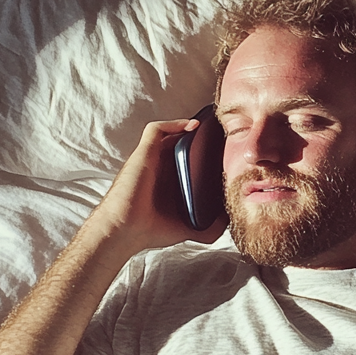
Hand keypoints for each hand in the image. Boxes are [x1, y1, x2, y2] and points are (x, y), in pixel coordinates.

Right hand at [89, 117, 226, 259]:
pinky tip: (194, 126)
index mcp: (171, 183)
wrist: (124, 229)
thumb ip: (209, 226)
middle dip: (203, 140)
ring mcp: (152, 158)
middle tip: (224, 139)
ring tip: (213, 126)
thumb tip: (230, 218)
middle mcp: (162, 168)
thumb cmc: (149, 230)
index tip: (226, 155)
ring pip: (172, 134)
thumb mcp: (188, 228)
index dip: (208, 156)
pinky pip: (157, 130)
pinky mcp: (144, 153)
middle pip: (184, 145)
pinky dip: (174, 124)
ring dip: (191, 129)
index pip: (191, 162)